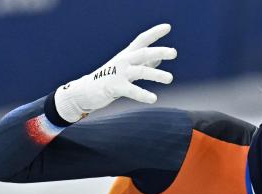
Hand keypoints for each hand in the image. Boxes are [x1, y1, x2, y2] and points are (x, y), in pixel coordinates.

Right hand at [54, 23, 176, 122]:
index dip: (154, 33)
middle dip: (159, 51)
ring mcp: (119, 73)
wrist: (87, 91)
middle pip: (143, 53)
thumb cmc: (112, 78)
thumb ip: (145, 63)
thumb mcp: (129, 68)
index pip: (142, 40)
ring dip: (156, 74)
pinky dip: (142, 94)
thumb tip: (159, 58)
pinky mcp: (115, 87)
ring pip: (140, 71)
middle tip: (174, 52)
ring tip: (170, 78)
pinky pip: (131, 91)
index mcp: (128, 54)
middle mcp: (124, 60)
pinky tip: (153, 98)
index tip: (168, 27)